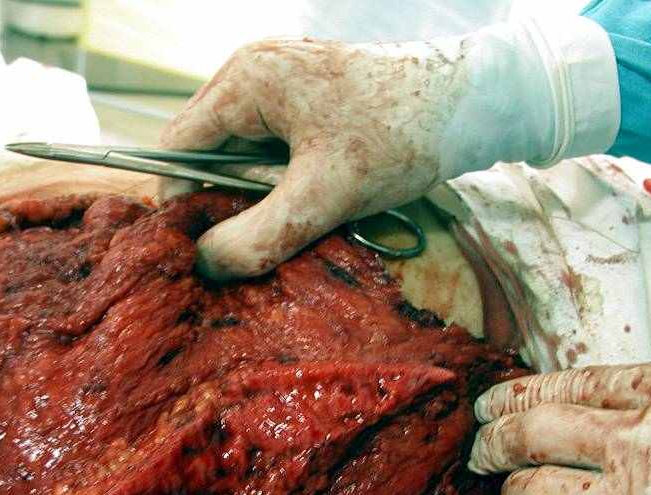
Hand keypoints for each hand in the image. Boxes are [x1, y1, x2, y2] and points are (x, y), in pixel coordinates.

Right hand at [159, 18, 618, 278]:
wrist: (474, 102)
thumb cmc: (400, 136)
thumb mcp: (323, 197)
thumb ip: (258, 235)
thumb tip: (205, 266)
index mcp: (246, 81)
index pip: (177, 149)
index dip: (178, 205)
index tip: (195, 253)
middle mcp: (253, 73)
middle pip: (205, 152)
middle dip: (219, 202)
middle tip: (244, 247)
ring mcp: (280, 83)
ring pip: (238, 154)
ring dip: (251, 197)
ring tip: (284, 225)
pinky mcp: (306, 101)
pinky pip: (268, 150)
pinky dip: (276, 183)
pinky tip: (304, 205)